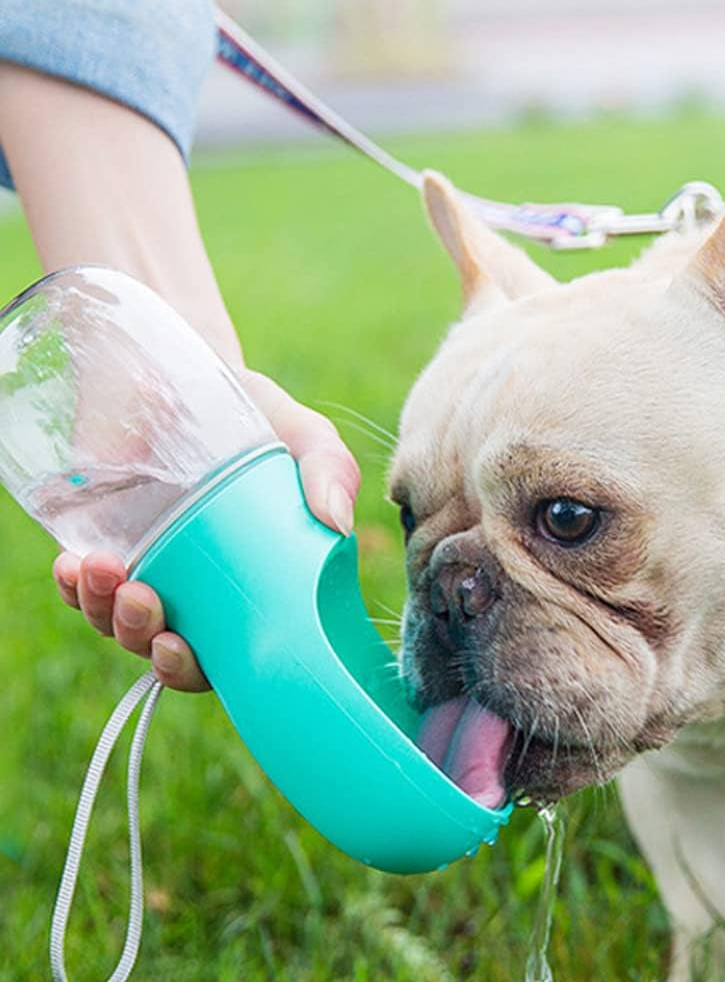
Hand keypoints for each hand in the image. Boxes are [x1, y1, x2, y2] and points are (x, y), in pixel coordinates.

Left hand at [52, 372, 359, 690]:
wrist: (187, 369)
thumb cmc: (257, 414)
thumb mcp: (304, 438)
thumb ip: (331, 470)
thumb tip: (338, 522)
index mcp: (247, 583)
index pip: (224, 652)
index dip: (195, 669)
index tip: (179, 649)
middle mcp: (193, 585)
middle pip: (160, 647)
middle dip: (142, 639)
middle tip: (145, 603)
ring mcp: (144, 564)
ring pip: (112, 620)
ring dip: (103, 610)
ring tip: (105, 570)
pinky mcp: (99, 539)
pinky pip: (79, 582)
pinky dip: (73, 585)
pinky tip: (75, 564)